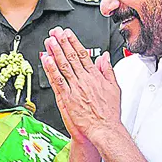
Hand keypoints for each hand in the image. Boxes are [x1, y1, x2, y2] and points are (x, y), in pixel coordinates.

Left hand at [40, 27, 121, 143]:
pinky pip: (58, 81)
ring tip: (49, 41)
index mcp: (95, 77)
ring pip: (64, 66)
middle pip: (72, 57)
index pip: (83, 55)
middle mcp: (85, 80)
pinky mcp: (67, 98)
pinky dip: (51, 70)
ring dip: (56, 52)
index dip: (74, 43)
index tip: (68, 34)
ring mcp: (75, 88)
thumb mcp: (114, 88)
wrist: (105, 129)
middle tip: (55, 32)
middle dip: (63, 43)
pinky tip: (46, 60)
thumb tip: (105, 57)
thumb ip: (108, 71)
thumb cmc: (109, 112)